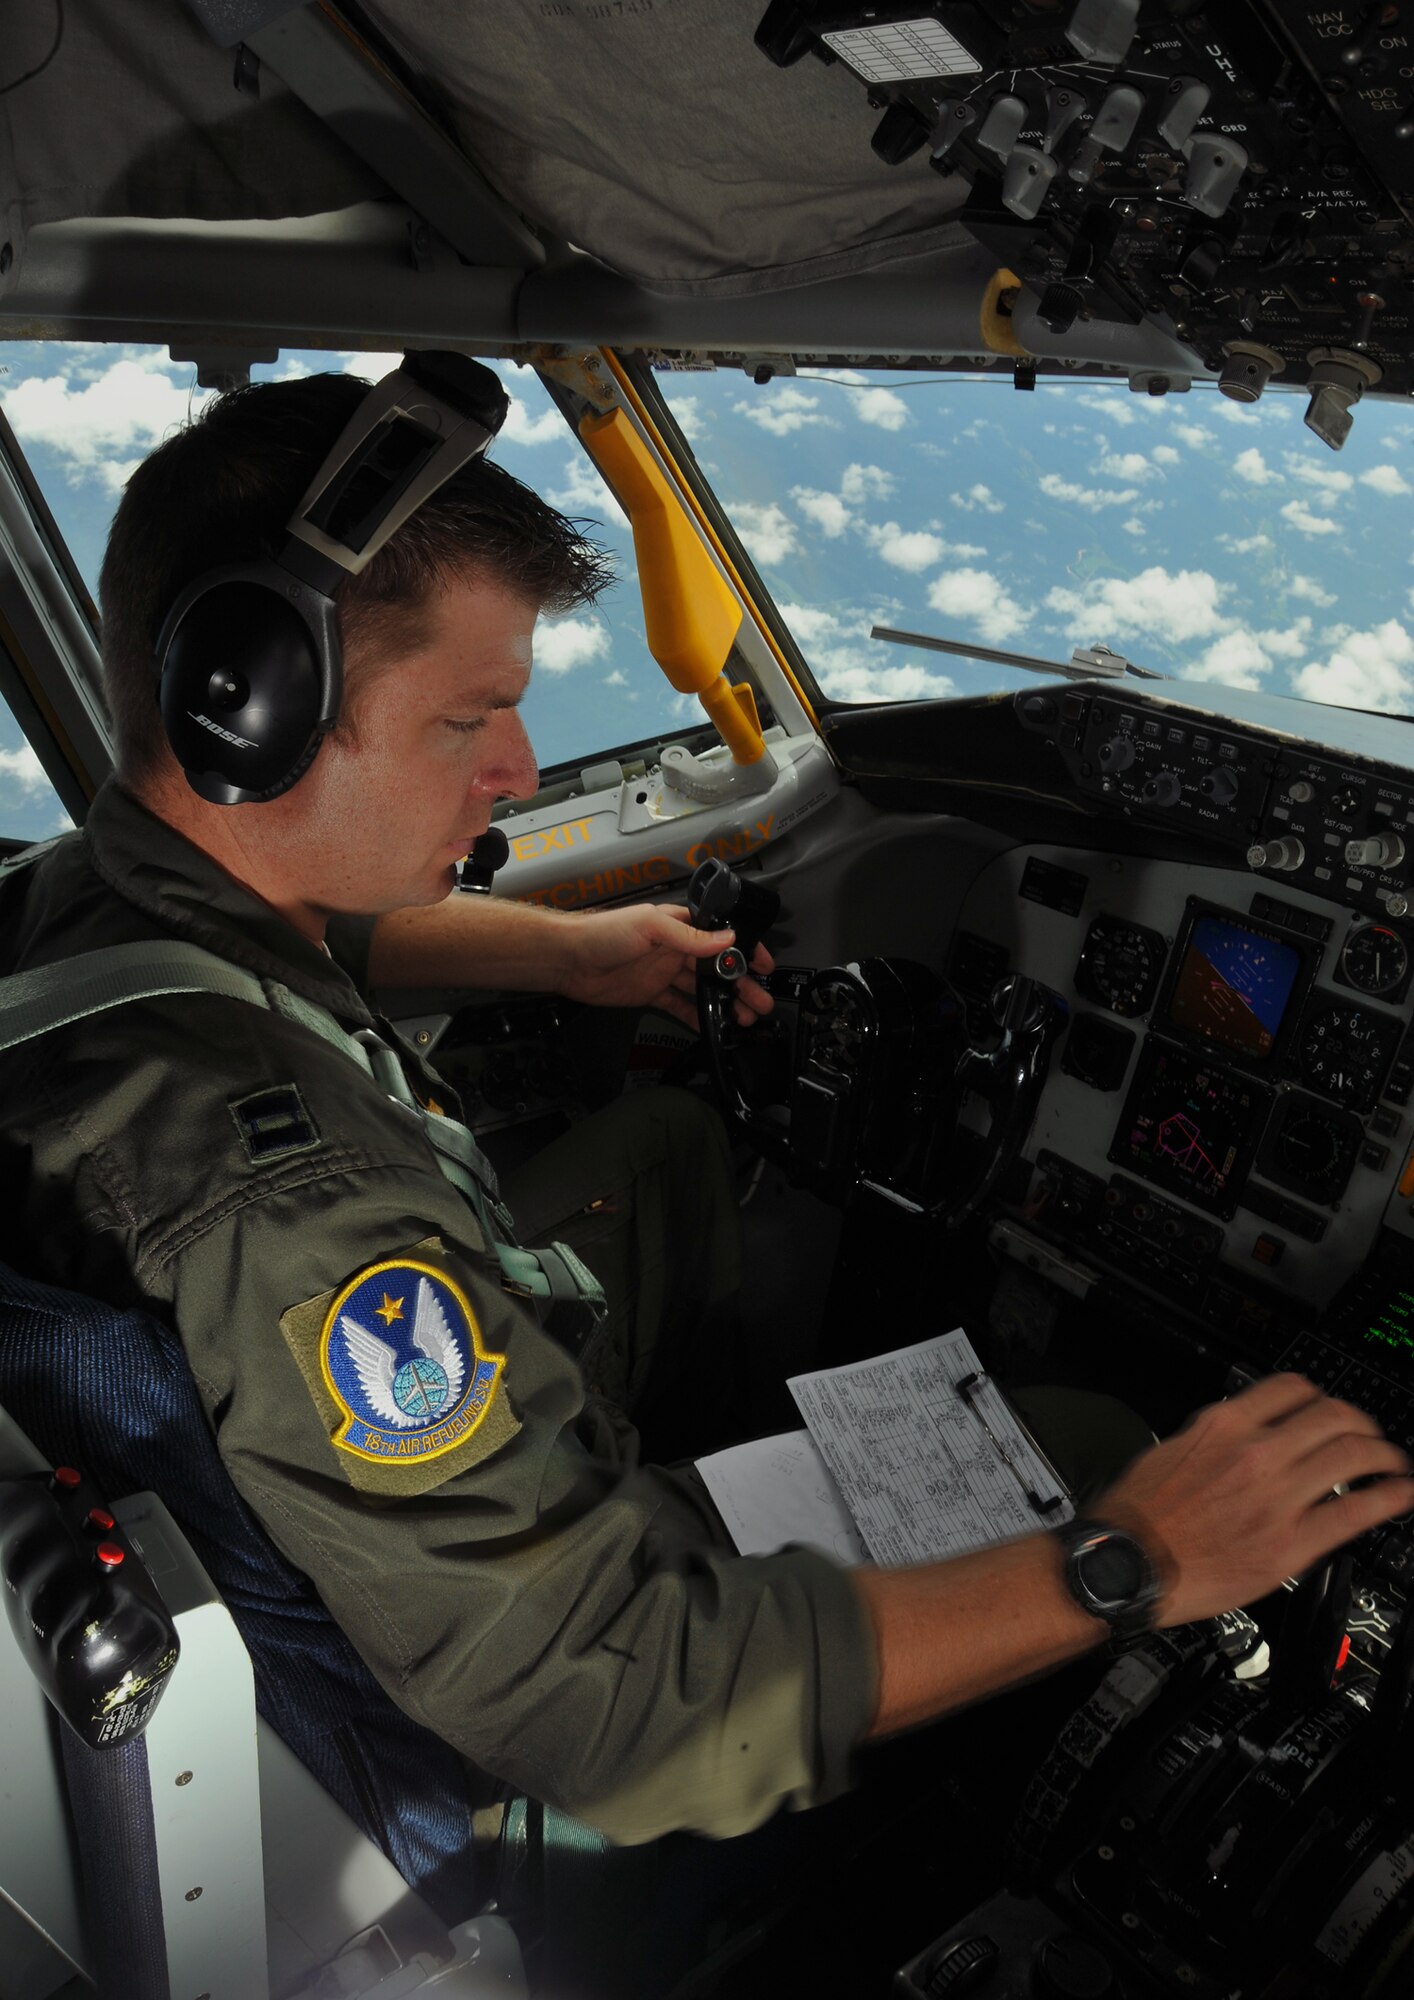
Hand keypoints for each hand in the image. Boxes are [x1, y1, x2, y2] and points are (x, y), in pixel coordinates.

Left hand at [561, 902, 774, 1032]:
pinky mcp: (652, 994)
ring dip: (724, 1003)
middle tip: (760, 1002)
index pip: (720, 938)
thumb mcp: (650, 928)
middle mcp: (675, 949)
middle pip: (716, 969)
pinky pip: (680, 1007)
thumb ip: (689, 936)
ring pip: (702, 989)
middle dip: (741, 985)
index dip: (744, 951)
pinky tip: (712, 1027)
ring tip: (742, 1018)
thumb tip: (724, 940)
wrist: (569, 959)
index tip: (763, 965)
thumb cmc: (602, 933)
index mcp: (679, 926)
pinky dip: (697, 1017)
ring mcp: (664, 973)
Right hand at [1097, 1373, 1413, 1625]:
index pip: (1290, 1387)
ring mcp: (1278, 1497)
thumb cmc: (1139, 1516)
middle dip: (1360, 1420)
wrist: (1129, 1564)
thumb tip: (1238, 1432)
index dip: (1317, 1394)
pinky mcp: (1293, 1543)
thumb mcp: (1170, 1449)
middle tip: (1368, 1431)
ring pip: (1353, 1455)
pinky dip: (1389, 1498)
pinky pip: (1356, 1511)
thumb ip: (1212, 1436)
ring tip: (1391, 1461)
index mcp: (1224, 1425)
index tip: (1324, 1404)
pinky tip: (1400, 1494)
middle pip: (1333, 1415)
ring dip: (1383, 1453)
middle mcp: (1257, 1453)